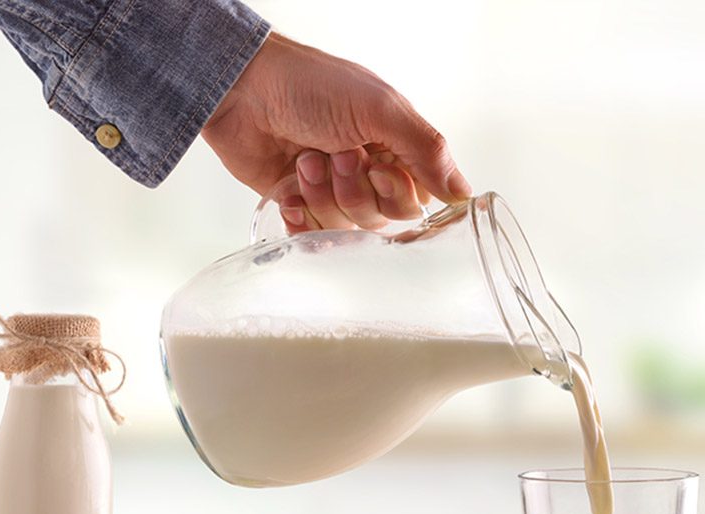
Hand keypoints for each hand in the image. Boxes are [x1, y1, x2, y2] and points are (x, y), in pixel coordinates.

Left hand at [201, 32, 470, 230]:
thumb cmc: (310, 85)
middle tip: (335, 154)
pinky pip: (311, 237)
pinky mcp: (297, 204)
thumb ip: (427, 151)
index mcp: (394, 149)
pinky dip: (300, 220)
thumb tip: (464, 195)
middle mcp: (367, 173)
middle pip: (381, 219)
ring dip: (323, 195)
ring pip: (345, 228)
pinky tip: (290, 193)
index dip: (396, 193)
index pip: (415, 201)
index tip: (376, 165)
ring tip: (306, 159)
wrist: (240, 87)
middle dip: (355, 190)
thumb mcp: (380, 108)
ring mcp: (331, 191)